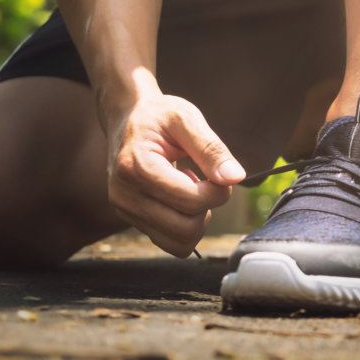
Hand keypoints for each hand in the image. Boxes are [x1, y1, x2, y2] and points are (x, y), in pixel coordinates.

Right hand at [104, 90, 243, 256]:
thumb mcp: (187, 118)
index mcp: (137, 167)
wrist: (127, 119)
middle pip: (185, 228)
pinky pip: (169, 243)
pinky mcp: (132, 220)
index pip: (191, 201)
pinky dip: (184, 227)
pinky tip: (181, 200)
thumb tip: (235, 178)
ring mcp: (125, 211)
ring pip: (178, 243)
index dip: (218, 191)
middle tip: (207, 182)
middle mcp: (125, 195)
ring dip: (197, 221)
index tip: (219, 173)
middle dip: (208, 208)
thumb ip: (211, 149)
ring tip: (191, 190)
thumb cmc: (159, 116)